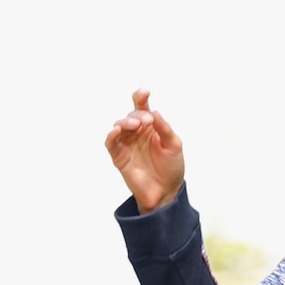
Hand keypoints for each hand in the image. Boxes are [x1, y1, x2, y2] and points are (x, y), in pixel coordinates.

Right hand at [105, 88, 184, 212]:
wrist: (166, 192)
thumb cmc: (171, 168)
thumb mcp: (173, 145)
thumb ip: (164, 128)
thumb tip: (154, 111)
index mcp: (150, 126)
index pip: (142, 107)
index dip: (141, 97)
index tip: (145, 92)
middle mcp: (137, 132)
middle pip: (131, 116)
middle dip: (138, 115)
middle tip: (147, 121)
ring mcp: (127, 144)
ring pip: (119, 126)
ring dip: (125, 122)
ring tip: (135, 125)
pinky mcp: (119, 157)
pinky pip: (111, 143)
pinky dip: (111, 135)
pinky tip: (116, 130)